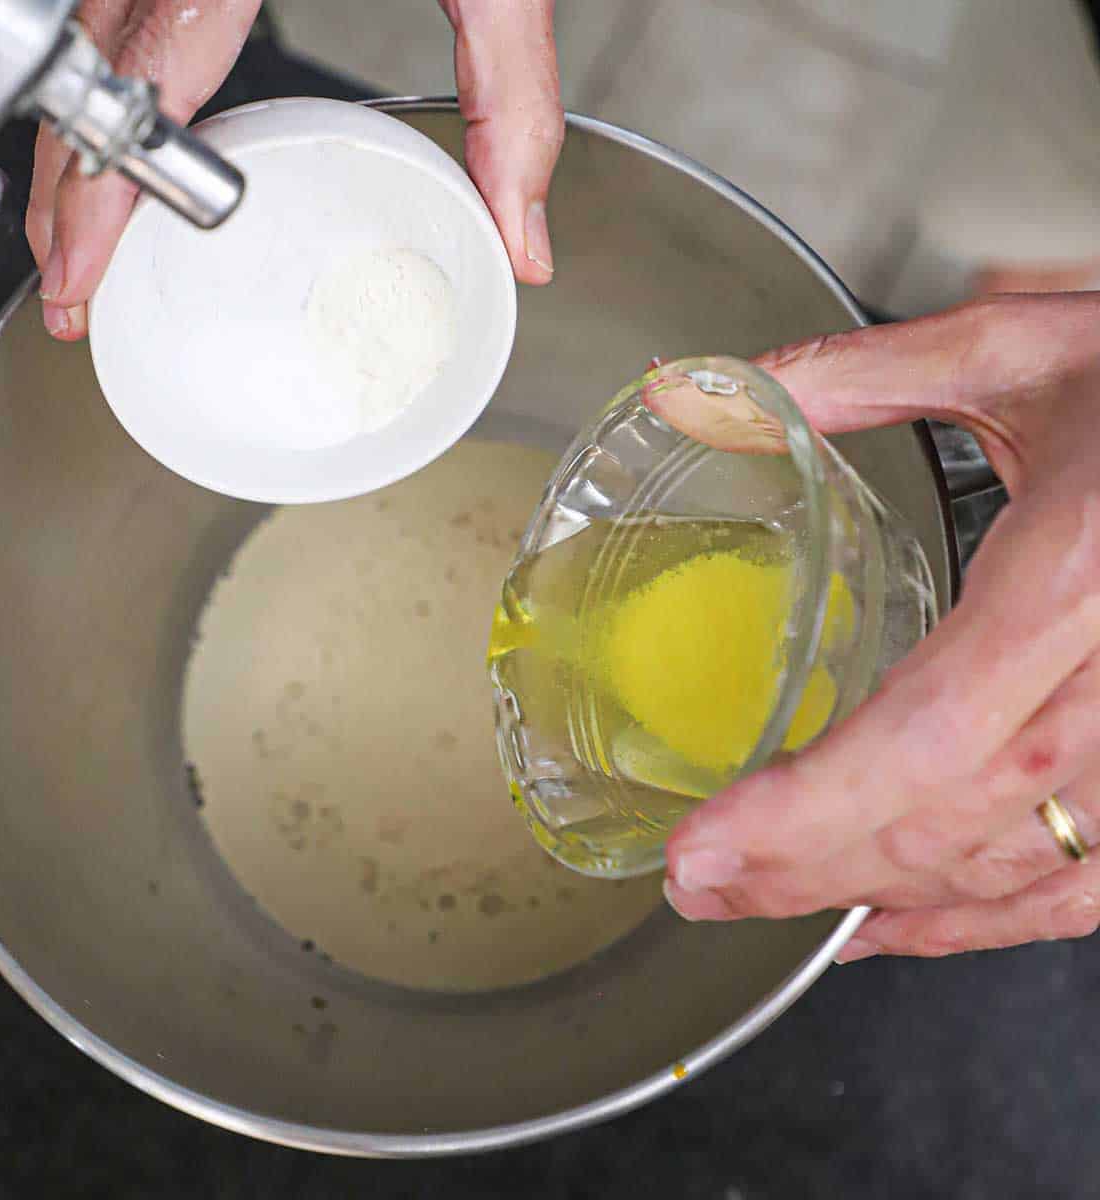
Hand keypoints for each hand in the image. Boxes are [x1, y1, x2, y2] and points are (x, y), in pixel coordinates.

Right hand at [28, 0, 563, 341]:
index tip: (80, 265)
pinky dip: (100, 81)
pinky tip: (120, 136)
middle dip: (70, 185)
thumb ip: (512, 100)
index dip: (102, 183)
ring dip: (75, 140)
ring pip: (81, 38)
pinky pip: (109, 3)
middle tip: (72, 284)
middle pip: (86, 70)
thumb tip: (521, 236)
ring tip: (85, 233)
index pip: (146, 81)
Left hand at [650, 294, 1099, 960]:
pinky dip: (971, 924)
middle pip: (941, 826)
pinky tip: (885, 924)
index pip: (922, 737)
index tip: (701, 847)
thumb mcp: (1019, 350)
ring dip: (864, 900)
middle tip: (693, 883)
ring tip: (754, 901)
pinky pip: (1072, 888)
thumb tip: (711, 392)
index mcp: (1073, 581)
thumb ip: (860, 374)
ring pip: (1000, 870)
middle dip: (798, 873)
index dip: (803, 813)